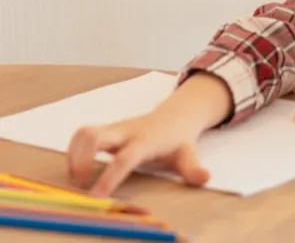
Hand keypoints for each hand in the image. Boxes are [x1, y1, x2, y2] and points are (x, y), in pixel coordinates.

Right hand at [66, 112, 209, 196]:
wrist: (176, 115)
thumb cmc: (178, 140)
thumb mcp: (189, 155)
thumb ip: (193, 169)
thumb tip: (205, 178)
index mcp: (146, 141)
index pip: (125, 158)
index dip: (110, 177)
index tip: (97, 196)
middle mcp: (126, 132)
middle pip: (95, 136)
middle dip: (81, 160)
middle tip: (82, 185)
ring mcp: (114, 128)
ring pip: (84, 132)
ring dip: (73, 155)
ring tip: (77, 178)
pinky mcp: (105, 130)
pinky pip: (81, 135)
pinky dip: (72, 151)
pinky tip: (77, 168)